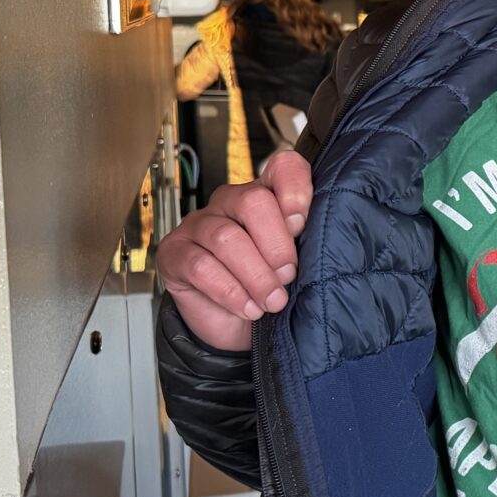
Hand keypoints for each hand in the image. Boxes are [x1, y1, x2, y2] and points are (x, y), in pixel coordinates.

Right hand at [160, 152, 314, 350]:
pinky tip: (248, 308)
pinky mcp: (174, 253)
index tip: (302, 225)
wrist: (236, 329)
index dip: (295, 189)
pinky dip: (230, 291)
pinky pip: (201, 266)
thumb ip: (306, 246)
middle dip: (276, 245)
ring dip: (255, 275)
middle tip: (289, 276)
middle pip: (252, 201)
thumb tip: (321, 244)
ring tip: (273, 301)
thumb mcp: (295, 267)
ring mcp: (198, 225)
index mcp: (266, 196)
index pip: (283, 168)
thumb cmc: (269, 290)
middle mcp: (230, 202)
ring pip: (225, 237)